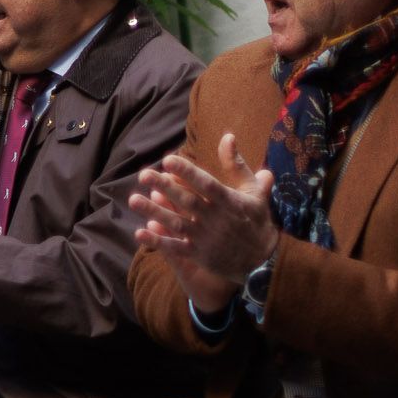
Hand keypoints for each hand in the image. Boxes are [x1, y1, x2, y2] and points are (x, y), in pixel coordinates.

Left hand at [130, 133, 278, 314]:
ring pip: (176, 223)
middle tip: (143, 174)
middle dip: (164, 188)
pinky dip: (158, 242)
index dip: (188, 172)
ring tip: (132, 200)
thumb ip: (236, 165)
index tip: (168, 160)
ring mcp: (206, 238)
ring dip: (154, 212)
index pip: (206, 184)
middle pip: (186, 201)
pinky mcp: (199, 254)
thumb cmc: (256, 219)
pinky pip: (176, 248)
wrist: (264, 260)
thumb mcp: (253, 191)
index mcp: (229, 201)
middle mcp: (216, 219)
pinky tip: (139, 233)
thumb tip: (227, 137)